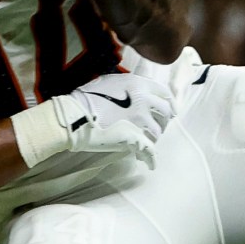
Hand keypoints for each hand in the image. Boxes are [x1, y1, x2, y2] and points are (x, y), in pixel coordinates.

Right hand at [10, 69, 175, 171]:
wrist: (74, 116)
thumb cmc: (85, 98)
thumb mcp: (107, 82)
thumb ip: (124, 84)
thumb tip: (131, 89)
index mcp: (137, 83)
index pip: (164, 92)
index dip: (169, 101)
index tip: (170, 109)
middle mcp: (143, 99)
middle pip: (166, 111)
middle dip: (165, 119)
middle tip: (161, 125)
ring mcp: (140, 119)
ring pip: (158, 130)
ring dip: (154, 136)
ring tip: (147, 141)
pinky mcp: (135, 137)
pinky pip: (150, 147)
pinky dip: (150, 155)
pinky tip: (149, 162)